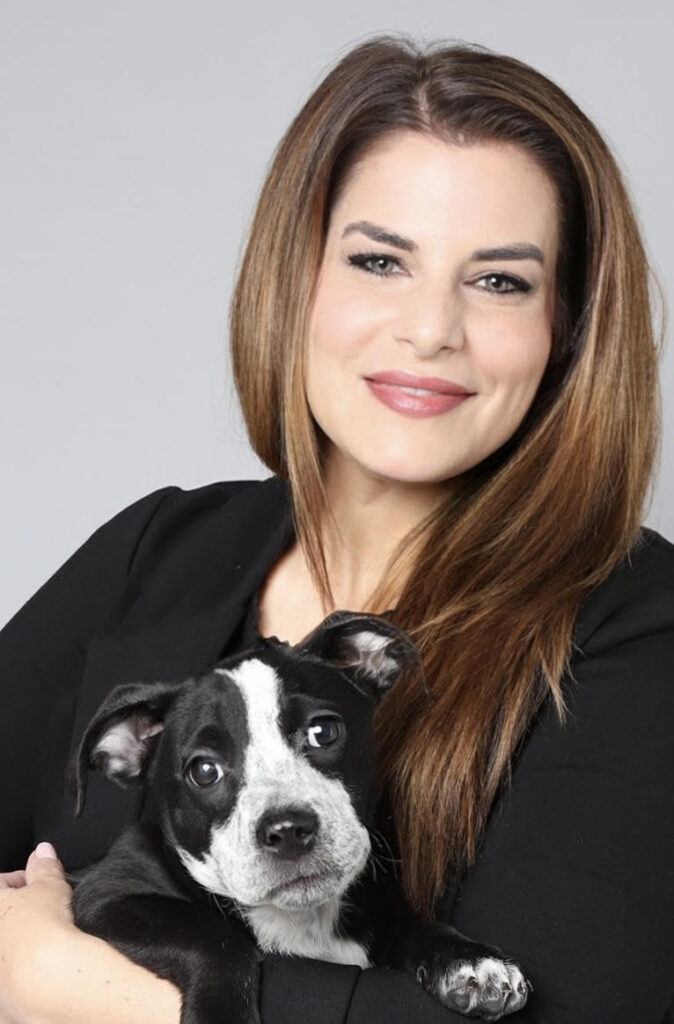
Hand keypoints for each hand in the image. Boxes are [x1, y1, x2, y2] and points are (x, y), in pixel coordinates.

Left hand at [0, 842, 75, 1023]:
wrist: (46, 981)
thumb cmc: (41, 930)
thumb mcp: (49, 888)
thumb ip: (45, 868)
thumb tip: (43, 852)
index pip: (3, 883)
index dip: (26, 881)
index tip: (43, 886)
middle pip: (3, 918)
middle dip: (19, 914)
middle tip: (44, 914)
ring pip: (6, 950)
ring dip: (18, 944)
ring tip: (46, 944)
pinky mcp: (0, 1005)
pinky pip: (10, 983)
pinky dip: (21, 976)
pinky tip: (41, 972)